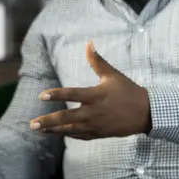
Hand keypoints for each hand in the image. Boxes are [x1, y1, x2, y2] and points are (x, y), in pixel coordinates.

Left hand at [28, 41, 151, 138]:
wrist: (146, 113)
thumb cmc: (128, 91)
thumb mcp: (112, 75)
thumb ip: (97, 61)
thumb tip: (88, 43)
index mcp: (96, 95)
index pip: (73, 95)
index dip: (57, 95)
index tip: (41, 96)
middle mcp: (94, 112)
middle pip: (67, 117)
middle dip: (48, 121)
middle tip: (32, 124)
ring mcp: (96, 125)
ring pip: (70, 129)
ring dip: (53, 130)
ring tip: (38, 130)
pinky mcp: (99, 133)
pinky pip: (79, 136)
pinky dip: (66, 134)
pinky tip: (54, 133)